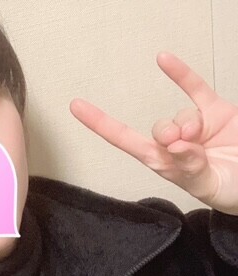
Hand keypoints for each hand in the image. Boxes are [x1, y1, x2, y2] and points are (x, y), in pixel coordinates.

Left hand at [70, 52, 237, 214]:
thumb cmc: (229, 190)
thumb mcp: (209, 185)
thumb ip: (192, 167)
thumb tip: (175, 145)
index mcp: (164, 165)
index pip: (126, 142)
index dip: (102, 125)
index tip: (77, 107)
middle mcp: (174, 146)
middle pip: (159, 129)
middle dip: (169, 132)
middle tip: (185, 142)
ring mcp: (194, 127)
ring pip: (181, 114)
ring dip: (190, 123)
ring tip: (202, 137)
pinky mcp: (214, 112)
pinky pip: (195, 88)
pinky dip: (180, 74)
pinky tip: (162, 60)